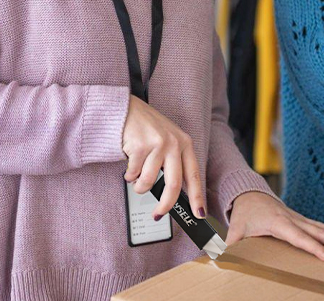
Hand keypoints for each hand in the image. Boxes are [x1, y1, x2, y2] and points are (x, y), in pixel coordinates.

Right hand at [123, 95, 204, 220]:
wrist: (125, 109)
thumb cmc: (146, 127)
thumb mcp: (167, 140)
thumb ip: (173, 162)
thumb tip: (174, 193)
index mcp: (185, 143)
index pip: (194, 176)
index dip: (197, 197)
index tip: (199, 213)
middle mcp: (174, 143)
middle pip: (173, 185)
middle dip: (165, 205)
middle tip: (158, 214)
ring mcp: (157, 144)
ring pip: (149, 181)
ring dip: (139, 186)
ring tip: (136, 179)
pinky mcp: (140, 146)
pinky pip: (134, 173)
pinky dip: (129, 175)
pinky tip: (129, 166)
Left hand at [227, 191, 323, 261]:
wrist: (249, 194)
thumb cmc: (244, 215)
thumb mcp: (235, 231)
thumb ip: (229, 245)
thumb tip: (217, 259)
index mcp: (277, 222)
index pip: (298, 237)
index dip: (313, 247)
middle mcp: (292, 219)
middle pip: (318, 231)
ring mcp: (300, 218)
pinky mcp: (303, 220)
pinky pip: (323, 227)